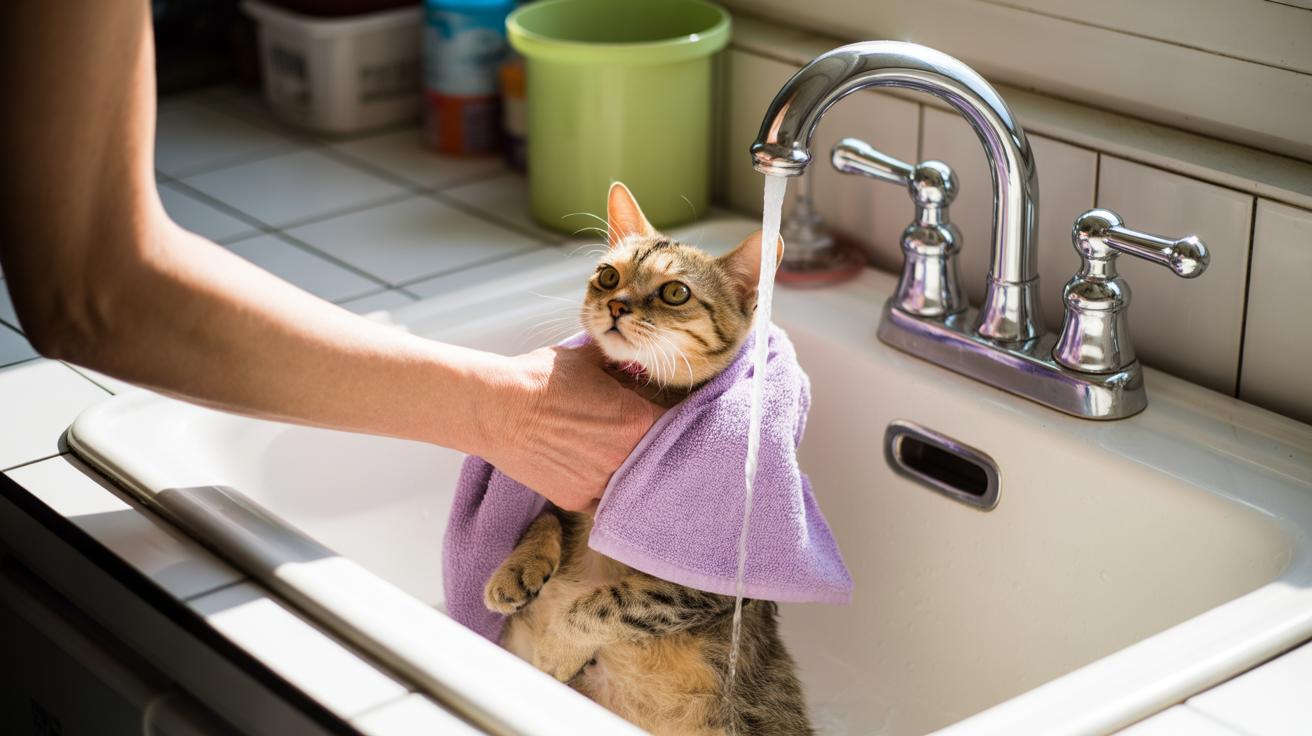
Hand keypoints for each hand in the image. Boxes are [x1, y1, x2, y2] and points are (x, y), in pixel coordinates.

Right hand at [479, 343, 661, 509]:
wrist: (495, 408)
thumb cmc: (540, 379)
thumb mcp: (588, 360)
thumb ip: (619, 366)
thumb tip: (635, 363)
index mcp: (637, 420)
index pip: (674, 420)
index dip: (670, 412)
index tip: (664, 408)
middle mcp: (625, 458)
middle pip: (656, 454)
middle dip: (652, 441)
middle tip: (639, 431)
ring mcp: (601, 483)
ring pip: (632, 482)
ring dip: (630, 469)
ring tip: (616, 453)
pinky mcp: (576, 500)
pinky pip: (604, 500)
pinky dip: (605, 489)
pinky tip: (598, 474)